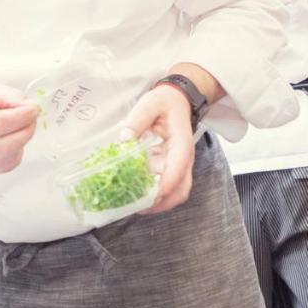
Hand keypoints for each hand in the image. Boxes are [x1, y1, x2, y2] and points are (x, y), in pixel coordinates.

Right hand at [0, 83, 39, 174]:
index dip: (20, 117)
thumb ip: (10, 96)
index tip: (33, 109)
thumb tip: (30, 107)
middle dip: (26, 131)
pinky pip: (9, 164)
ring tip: (20, 126)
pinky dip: (18, 151)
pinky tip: (12, 138)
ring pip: (10, 157)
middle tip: (31, 117)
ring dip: (23, 140)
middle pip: (5, 146)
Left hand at [122, 85, 194, 214]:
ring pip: (177, 192)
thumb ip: (136, 120)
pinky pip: (168, 186)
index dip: (166, 185)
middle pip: (181, 189)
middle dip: (163, 203)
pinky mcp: (171, 166)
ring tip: (137, 206)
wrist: (177, 99)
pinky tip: (138, 194)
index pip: (178, 168)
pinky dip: (156, 195)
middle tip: (139, 207)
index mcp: (181, 142)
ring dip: (160, 203)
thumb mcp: (149, 104)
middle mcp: (184, 158)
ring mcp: (179, 164)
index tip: (150, 197)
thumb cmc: (165, 102)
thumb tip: (124, 140)